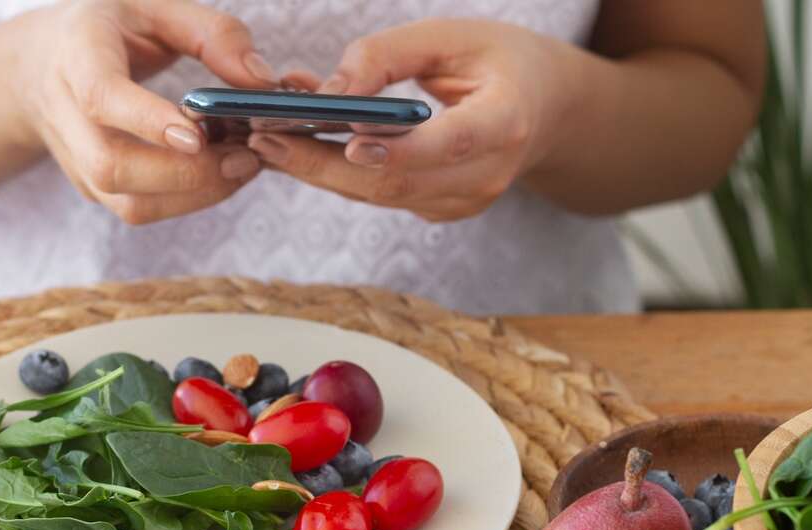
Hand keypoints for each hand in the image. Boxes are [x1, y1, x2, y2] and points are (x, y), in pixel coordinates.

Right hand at [15, 0, 277, 223]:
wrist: (42, 63)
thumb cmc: (110, 28)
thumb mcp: (156, 6)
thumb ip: (213, 34)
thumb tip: (261, 80)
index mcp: (76, 54)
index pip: (100, 96)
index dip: (146, 120)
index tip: (197, 135)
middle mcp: (65, 113)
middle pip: (111, 166)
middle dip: (185, 173)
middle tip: (245, 156)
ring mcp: (75, 158)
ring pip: (128, 202)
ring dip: (193, 195)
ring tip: (242, 166)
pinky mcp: (91, 185)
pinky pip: (138, 209)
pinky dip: (187, 200)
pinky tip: (220, 174)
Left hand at [248, 19, 572, 221]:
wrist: (544, 110)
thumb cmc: (498, 61)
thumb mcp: (453, 36)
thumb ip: (388, 54)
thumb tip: (327, 90)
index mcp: (507, 121)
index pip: (451, 142)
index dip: (401, 148)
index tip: (350, 141)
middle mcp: (488, 173)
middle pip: (397, 182)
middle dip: (324, 162)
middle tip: (267, 136)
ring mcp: (464, 201)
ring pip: (379, 196)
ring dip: (319, 170)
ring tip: (268, 139)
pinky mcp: (441, 210)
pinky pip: (381, 197)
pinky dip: (339, 174)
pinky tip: (300, 148)